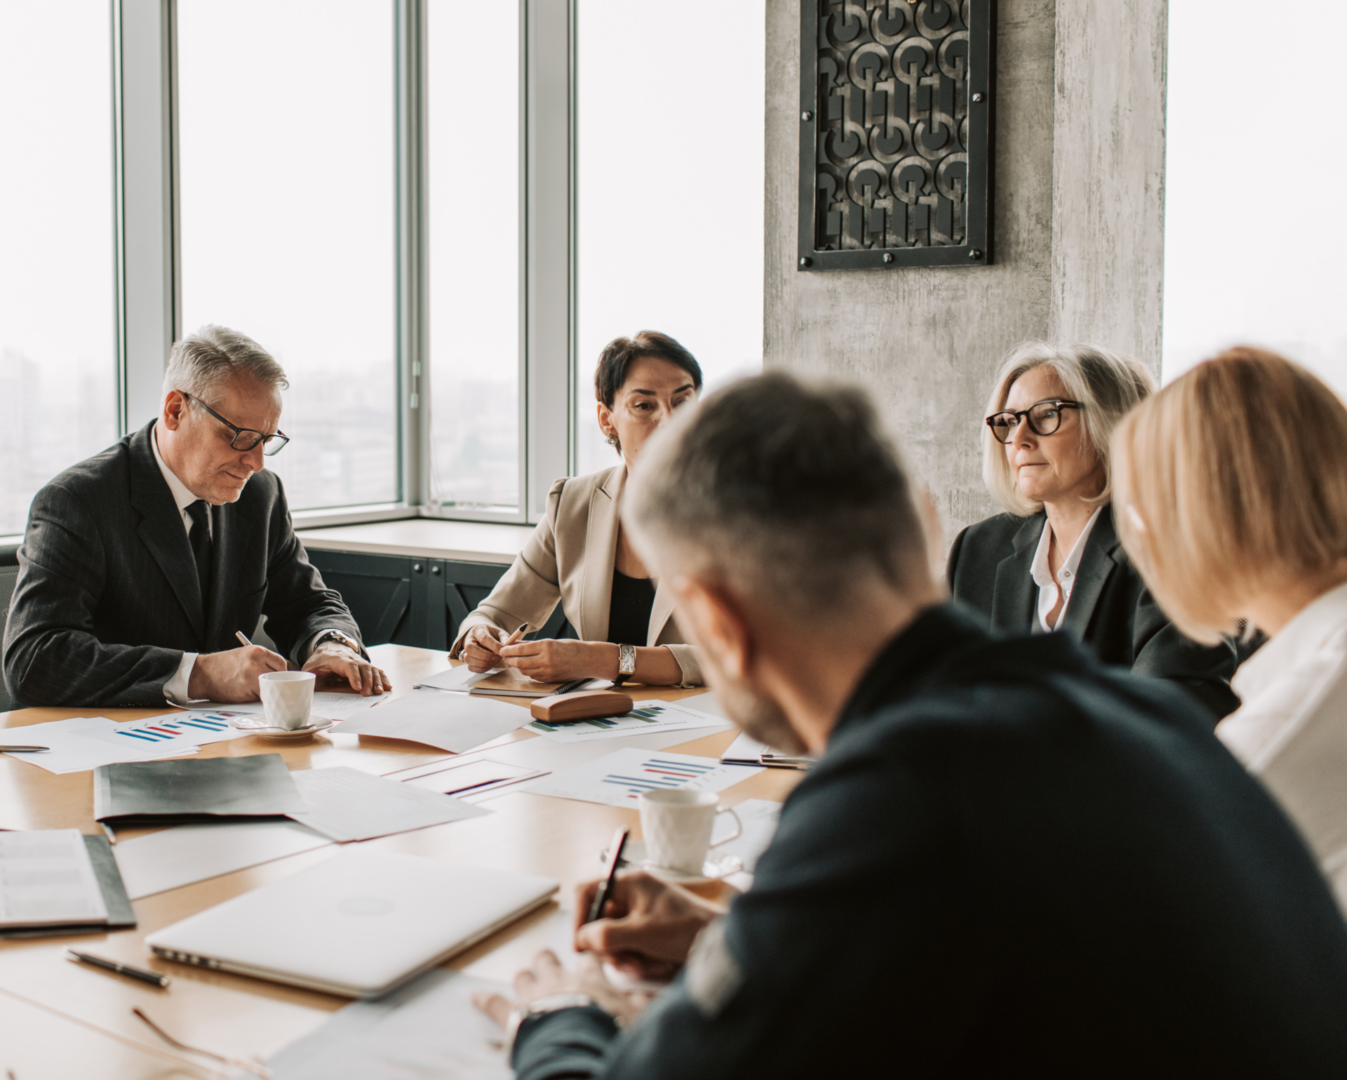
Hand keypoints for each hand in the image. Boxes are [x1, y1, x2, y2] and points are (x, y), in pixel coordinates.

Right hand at [189, 645, 286, 701]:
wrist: (203, 674)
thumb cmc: (224, 665)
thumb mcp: (246, 654)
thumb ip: (263, 661)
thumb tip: (281, 674)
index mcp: (258, 651)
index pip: (282, 664)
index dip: (279, 672)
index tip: (276, 676)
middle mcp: (255, 663)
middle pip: (278, 677)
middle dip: (273, 682)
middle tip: (266, 684)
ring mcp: (250, 678)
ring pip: (269, 689)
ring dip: (264, 691)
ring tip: (250, 687)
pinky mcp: (245, 692)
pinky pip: (258, 697)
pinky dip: (254, 697)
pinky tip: (244, 692)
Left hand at [302, 643, 390, 695]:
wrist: (329, 648)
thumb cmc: (318, 662)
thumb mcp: (309, 668)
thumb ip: (308, 678)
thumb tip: (305, 691)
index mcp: (336, 658)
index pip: (348, 665)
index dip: (354, 676)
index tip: (357, 687)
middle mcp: (351, 658)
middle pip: (363, 667)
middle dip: (367, 681)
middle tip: (368, 694)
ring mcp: (360, 662)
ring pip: (371, 668)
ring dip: (377, 680)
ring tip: (379, 692)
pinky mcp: (365, 666)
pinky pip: (376, 670)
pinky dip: (383, 678)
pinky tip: (388, 686)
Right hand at [462, 624, 509, 672]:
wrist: (487, 638)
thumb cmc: (494, 636)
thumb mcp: (501, 633)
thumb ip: (505, 639)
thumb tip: (507, 647)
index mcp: (478, 630)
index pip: (483, 638)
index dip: (494, 646)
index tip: (502, 651)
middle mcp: (469, 640)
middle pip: (470, 648)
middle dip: (485, 656)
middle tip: (497, 657)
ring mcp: (466, 650)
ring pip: (468, 659)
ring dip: (484, 663)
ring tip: (494, 661)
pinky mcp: (467, 660)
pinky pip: (471, 667)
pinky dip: (481, 668)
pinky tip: (489, 665)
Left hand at [473, 950, 653, 1030]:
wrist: (577, 1049)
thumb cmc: (607, 1032)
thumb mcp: (636, 1017)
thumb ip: (645, 1004)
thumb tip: (656, 995)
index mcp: (589, 979)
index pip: (589, 959)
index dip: (588, 956)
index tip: (587, 954)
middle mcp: (559, 980)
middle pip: (550, 959)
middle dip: (549, 960)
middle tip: (551, 964)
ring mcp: (534, 995)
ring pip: (524, 976)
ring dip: (525, 979)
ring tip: (526, 980)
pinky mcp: (512, 1015)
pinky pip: (494, 1003)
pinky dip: (484, 1000)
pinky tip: (475, 996)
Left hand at [499, 639, 616, 682]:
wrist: (588, 660)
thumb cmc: (571, 648)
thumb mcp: (552, 641)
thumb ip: (533, 644)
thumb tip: (516, 643)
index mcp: (547, 646)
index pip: (521, 649)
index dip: (509, 650)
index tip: (502, 649)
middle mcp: (546, 659)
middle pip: (520, 662)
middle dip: (510, 660)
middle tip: (505, 656)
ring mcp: (548, 671)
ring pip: (525, 671)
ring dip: (519, 666)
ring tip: (516, 661)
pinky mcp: (550, 679)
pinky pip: (534, 676)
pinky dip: (529, 672)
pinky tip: (529, 667)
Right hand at [573, 871, 723, 981]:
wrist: (720, 942)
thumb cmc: (685, 929)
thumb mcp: (641, 933)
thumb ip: (606, 934)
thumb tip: (581, 939)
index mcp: (629, 883)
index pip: (588, 891)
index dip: (579, 917)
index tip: (581, 946)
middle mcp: (632, 895)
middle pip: (599, 922)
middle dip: (611, 947)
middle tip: (625, 961)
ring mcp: (640, 914)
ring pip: (613, 941)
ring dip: (627, 959)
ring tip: (647, 964)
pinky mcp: (648, 932)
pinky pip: (630, 949)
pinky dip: (640, 961)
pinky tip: (658, 963)